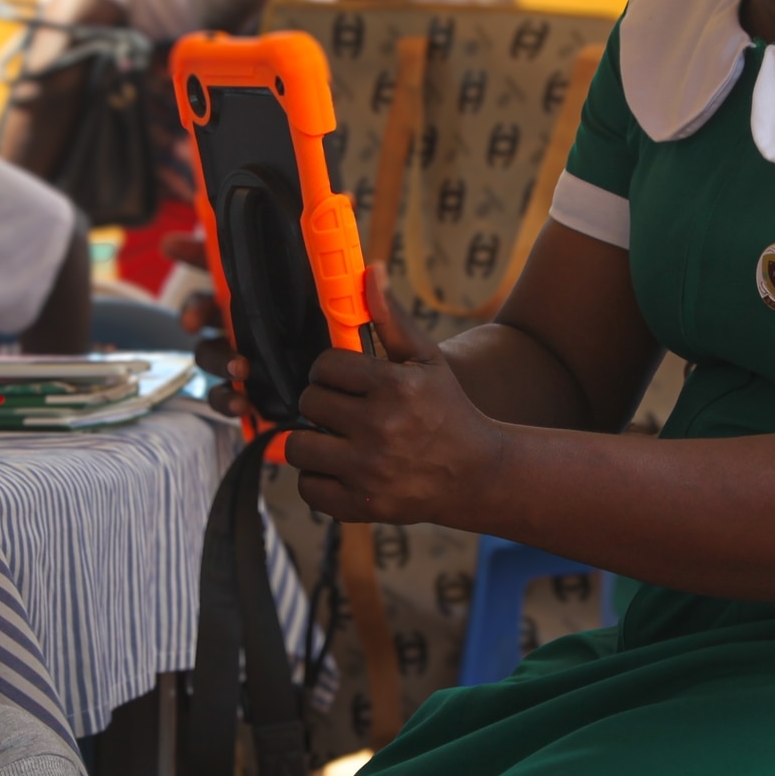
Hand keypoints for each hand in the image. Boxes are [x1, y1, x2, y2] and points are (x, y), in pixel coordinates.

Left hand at [285, 268, 506, 524]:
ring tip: (338, 439)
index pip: (325, 366)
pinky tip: (341, 469)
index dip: (332, 370)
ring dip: (314, 441)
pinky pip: (307, 488)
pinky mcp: (362, 506)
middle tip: (344, 410)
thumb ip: (390, 317)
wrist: (475, 473)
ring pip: (299, 446)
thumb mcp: (425, 359)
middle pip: (309, 402)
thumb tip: (369, 270)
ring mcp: (369, 471)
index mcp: (395, 387)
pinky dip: (318, 479)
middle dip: (323, 402)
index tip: (347, 380)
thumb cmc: (446, 409)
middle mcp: (381, 428)